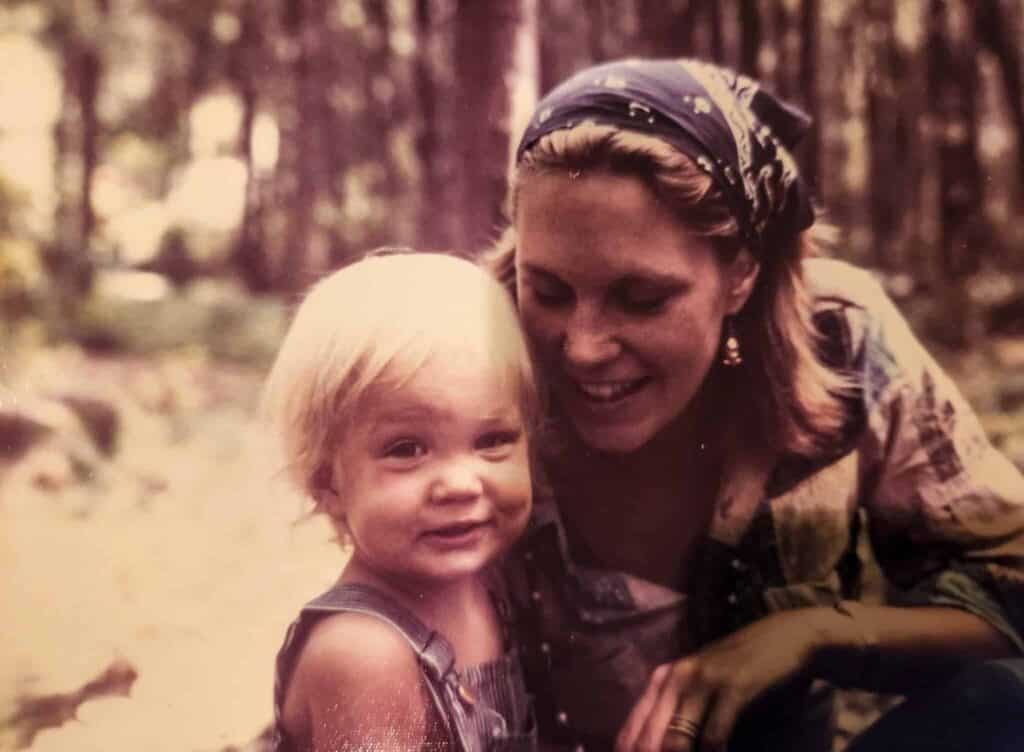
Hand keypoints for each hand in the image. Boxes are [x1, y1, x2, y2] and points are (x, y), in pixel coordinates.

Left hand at [615, 610, 825, 751]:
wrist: (785, 636)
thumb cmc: (737, 664)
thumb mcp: (699, 681)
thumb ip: (676, 708)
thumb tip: (654, 744)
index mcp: (665, 676)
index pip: (635, 723)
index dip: (630, 747)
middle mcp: (678, 675)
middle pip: (649, 735)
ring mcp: (705, 680)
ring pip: (677, 737)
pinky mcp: (734, 688)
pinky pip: (714, 735)